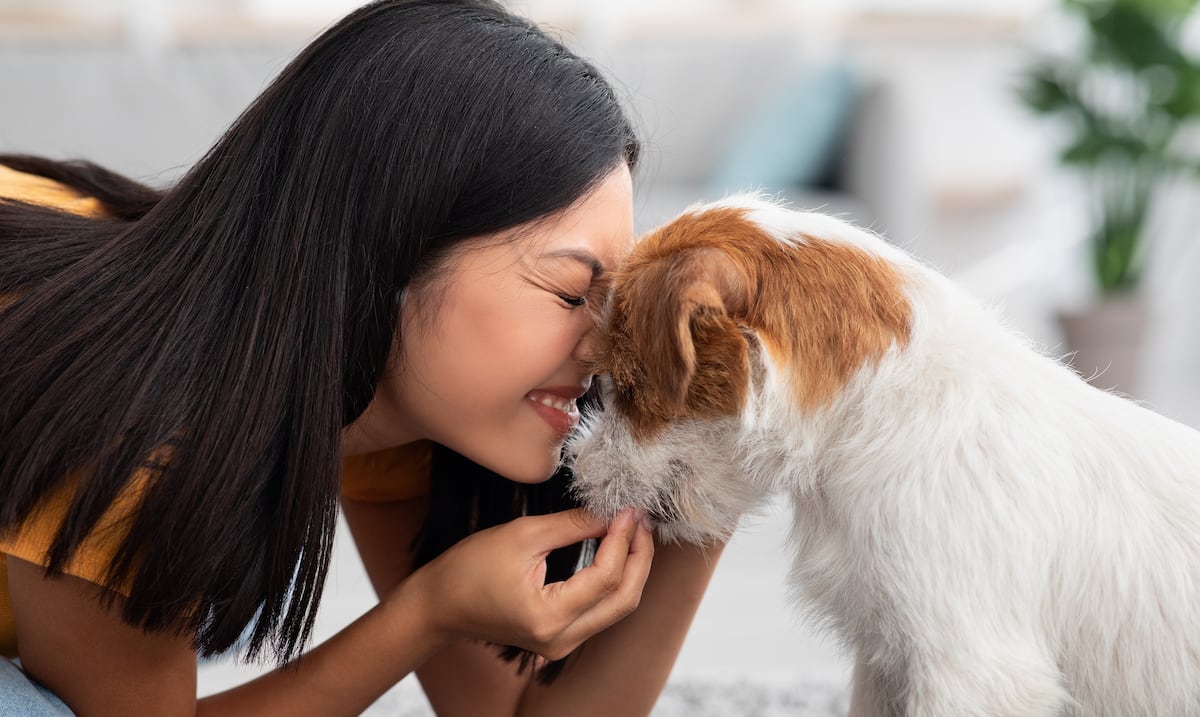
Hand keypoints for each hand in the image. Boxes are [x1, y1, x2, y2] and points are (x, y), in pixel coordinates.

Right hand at [404, 507, 653, 660]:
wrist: (440, 605)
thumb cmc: (469, 569)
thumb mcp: (522, 535)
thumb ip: (571, 524)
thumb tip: (612, 512)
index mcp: (549, 617)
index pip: (606, 577)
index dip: (624, 539)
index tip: (629, 509)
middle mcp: (561, 640)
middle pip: (624, 599)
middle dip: (639, 556)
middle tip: (641, 519)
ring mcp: (562, 645)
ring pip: (618, 608)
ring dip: (632, 568)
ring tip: (634, 530)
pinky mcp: (561, 638)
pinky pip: (602, 611)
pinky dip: (615, 580)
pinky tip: (617, 550)